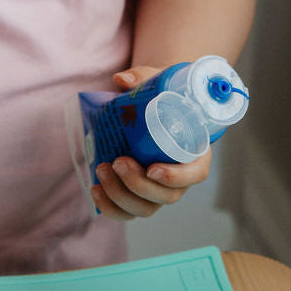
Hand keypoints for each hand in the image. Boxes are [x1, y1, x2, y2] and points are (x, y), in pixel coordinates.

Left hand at [90, 66, 211, 220]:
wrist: (151, 110)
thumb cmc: (161, 99)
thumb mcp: (157, 84)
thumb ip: (143, 78)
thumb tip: (121, 80)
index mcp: (194, 154)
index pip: (195, 174)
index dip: (177, 177)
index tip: (153, 169)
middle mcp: (178, 179)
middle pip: (166, 196)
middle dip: (138, 184)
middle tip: (118, 161)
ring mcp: (157, 191)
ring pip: (145, 208)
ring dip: (121, 195)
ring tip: (102, 169)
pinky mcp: (136, 197)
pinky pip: (126, 212)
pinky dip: (110, 207)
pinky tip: (95, 189)